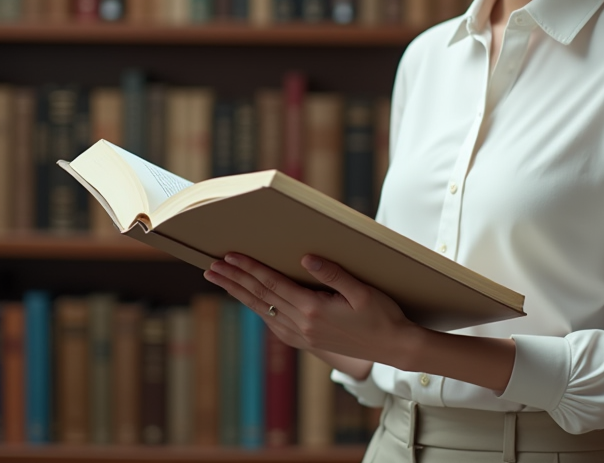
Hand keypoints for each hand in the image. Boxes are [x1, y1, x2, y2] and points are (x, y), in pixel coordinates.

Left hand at [203, 252, 419, 366]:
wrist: (393, 347)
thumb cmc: (382, 315)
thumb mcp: (361, 290)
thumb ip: (332, 274)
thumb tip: (306, 258)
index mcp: (313, 309)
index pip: (273, 284)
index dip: (250, 268)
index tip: (230, 256)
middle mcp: (302, 325)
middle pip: (260, 297)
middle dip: (234, 280)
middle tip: (211, 267)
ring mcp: (302, 335)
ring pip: (262, 310)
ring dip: (239, 294)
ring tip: (220, 279)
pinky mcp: (306, 341)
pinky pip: (273, 323)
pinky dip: (257, 308)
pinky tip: (249, 300)